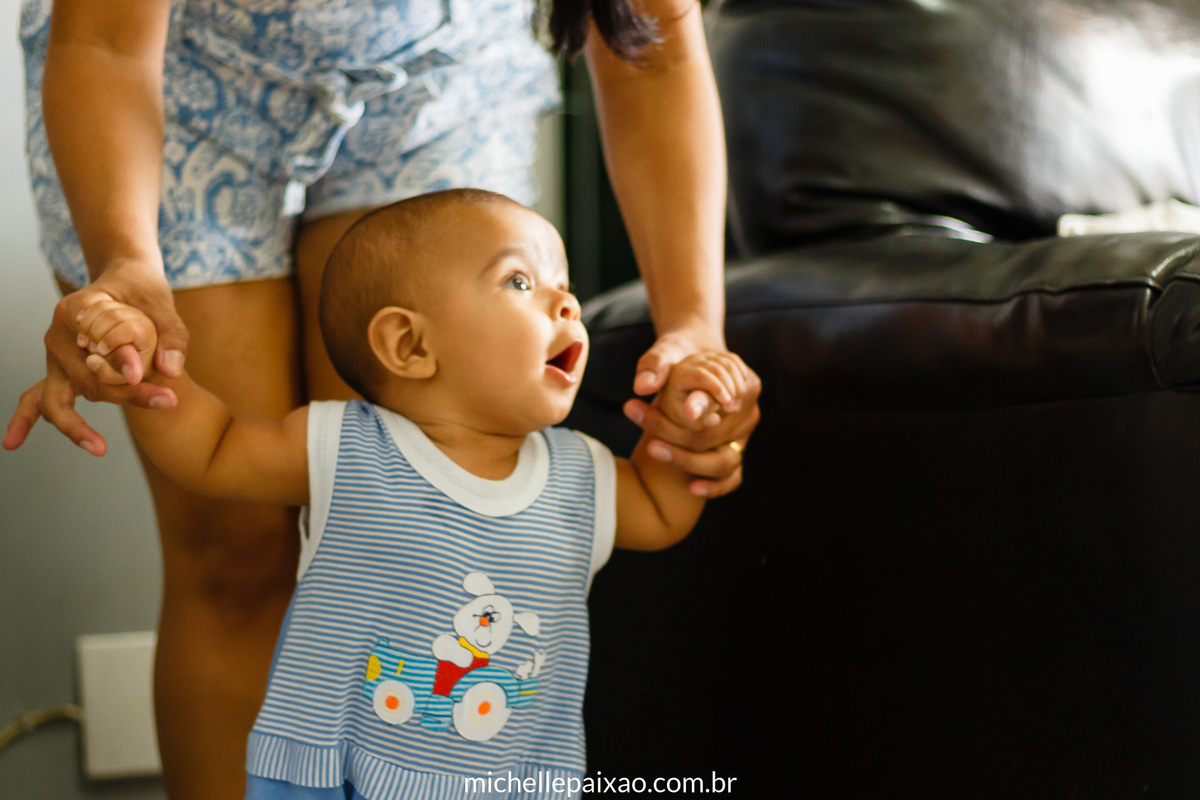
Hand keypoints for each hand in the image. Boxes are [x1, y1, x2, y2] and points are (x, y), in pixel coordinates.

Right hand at [3, 259, 184, 454]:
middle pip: (86, 380)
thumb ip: (170, 335)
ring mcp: (55, 357)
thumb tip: (170, 370)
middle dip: (124, 397)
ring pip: (59, 397)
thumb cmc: (142, 290)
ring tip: (98, 447)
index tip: (160, 388)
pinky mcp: (60, 371)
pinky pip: (35, 398)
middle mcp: (58, 336)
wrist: (126, 281)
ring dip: (77, 425)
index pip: (100, 350)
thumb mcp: (161, 303)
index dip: (129, 369)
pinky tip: (13, 442)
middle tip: (165, 402)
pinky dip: (24, 420)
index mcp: (75, 311)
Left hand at [625, 348, 761, 497]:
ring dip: (689, 461)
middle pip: (716, 436)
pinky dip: (715, 486)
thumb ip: (656, 365)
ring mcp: (744, 433)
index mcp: (740, 380)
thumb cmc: (677, 355)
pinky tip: (692, 488)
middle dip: (679, 439)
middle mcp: (748, 409)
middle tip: (647, 441)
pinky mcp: (734, 450)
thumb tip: (644, 384)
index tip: (679, 414)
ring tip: (653, 452)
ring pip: (725, 460)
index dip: (701, 409)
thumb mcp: (665, 353)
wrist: (687, 360)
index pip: (722, 403)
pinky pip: (732, 477)